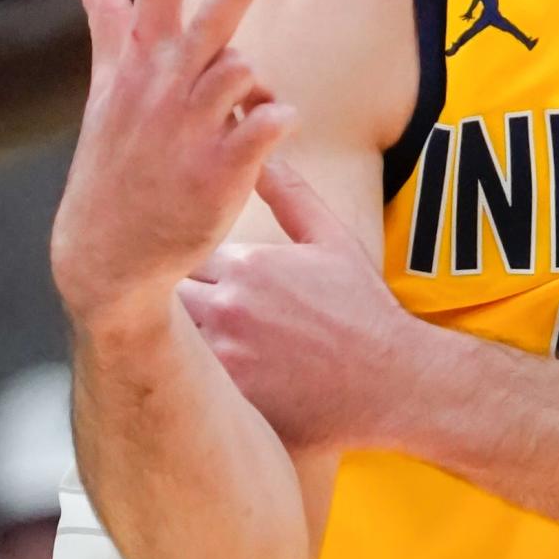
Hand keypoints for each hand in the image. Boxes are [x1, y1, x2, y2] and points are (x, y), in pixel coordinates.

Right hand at [52, 0, 294, 332]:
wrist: (109, 254)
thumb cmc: (115, 163)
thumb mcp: (105, 93)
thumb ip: (108, 29)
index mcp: (139, 69)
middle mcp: (162, 92)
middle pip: (208, 21)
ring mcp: (189, 132)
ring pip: (241, 69)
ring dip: (255, 80)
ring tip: (242, 110)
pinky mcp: (219, 173)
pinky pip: (265, 125)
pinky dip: (278, 117)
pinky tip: (277, 124)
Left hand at [178, 157, 422, 453]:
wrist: (390, 380)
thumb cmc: (362, 309)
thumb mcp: (333, 241)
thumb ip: (292, 196)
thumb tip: (263, 159)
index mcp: (247, 264)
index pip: (186, 253)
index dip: (192, 262)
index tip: (206, 274)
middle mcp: (227, 306)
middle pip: (169, 295)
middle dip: (181, 298)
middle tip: (200, 310)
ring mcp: (224, 356)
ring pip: (173, 339)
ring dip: (182, 338)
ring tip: (207, 343)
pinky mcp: (228, 400)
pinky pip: (188, 382)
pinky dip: (194, 378)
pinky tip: (217, 378)